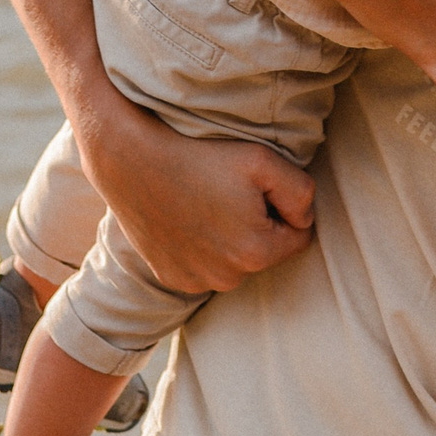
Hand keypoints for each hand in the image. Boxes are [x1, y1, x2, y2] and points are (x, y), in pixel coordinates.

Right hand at [79, 94, 315, 294]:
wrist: (130, 159)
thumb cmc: (201, 154)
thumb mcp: (264, 160)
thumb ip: (302, 193)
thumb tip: (305, 219)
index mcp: (256, 252)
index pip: (299, 237)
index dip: (285, 208)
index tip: (259, 188)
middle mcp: (227, 278)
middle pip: (265, 251)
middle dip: (259, 225)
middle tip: (229, 192)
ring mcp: (195, 281)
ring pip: (234, 261)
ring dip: (230, 238)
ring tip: (206, 202)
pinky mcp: (170, 277)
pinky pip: (204, 266)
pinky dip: (201, 247)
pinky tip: (186, 218)